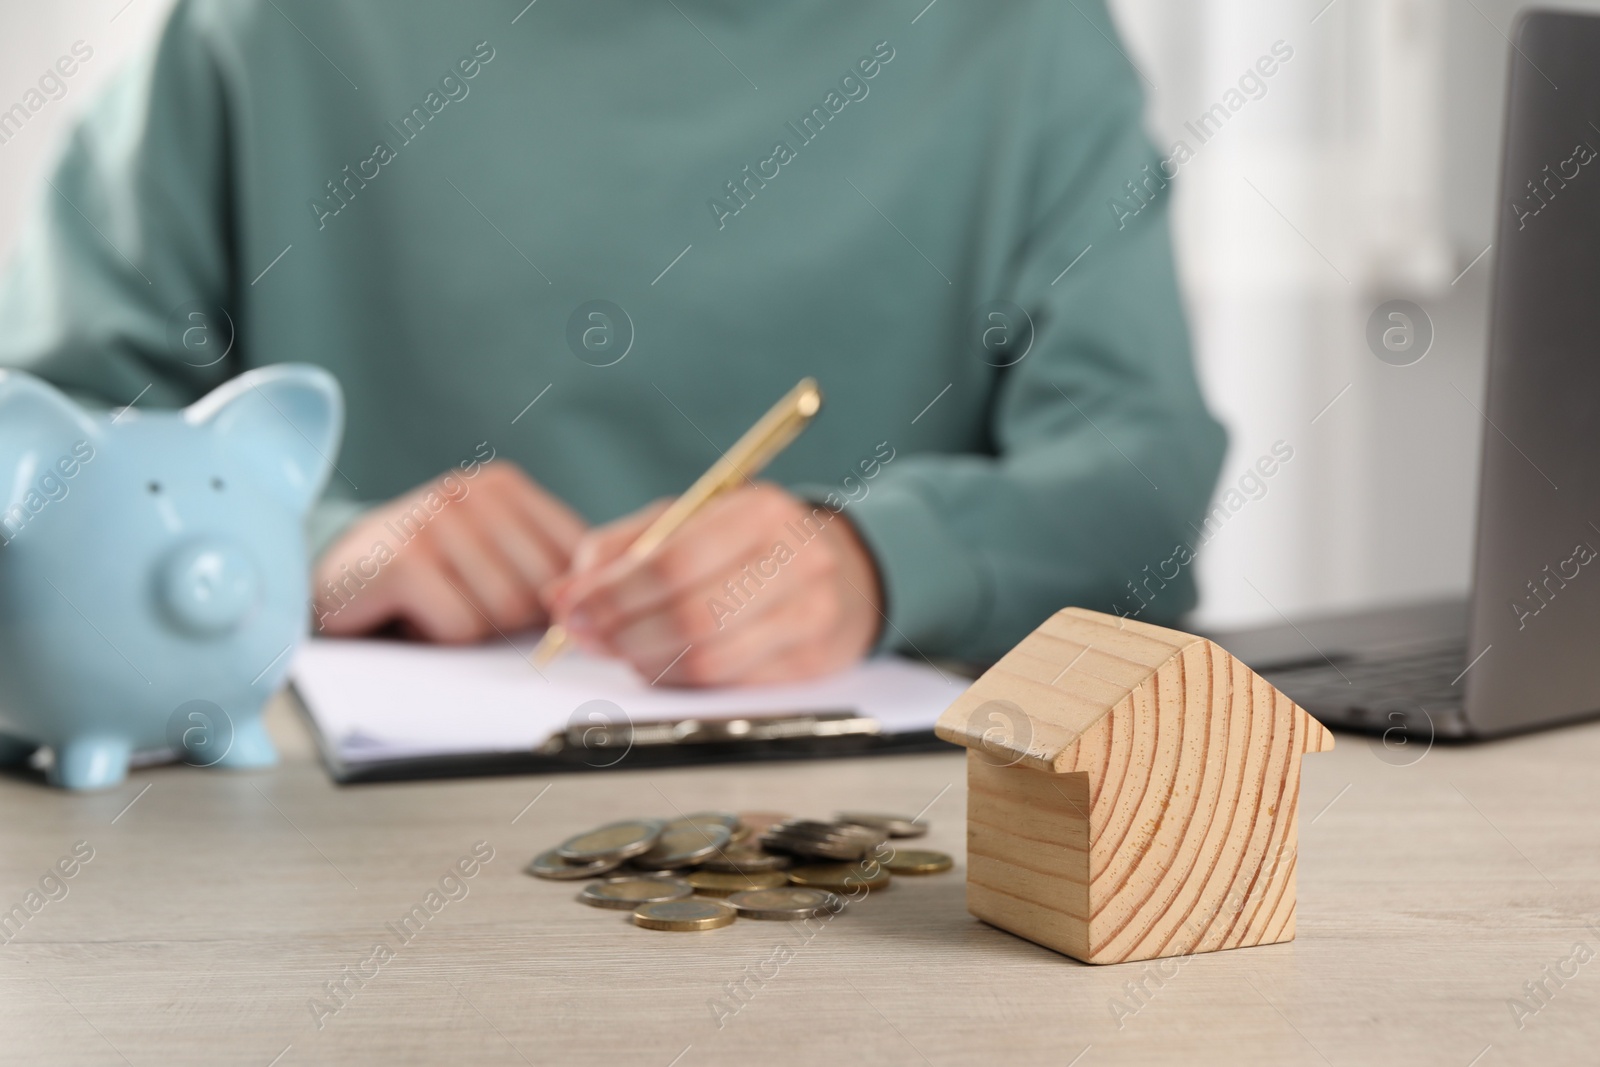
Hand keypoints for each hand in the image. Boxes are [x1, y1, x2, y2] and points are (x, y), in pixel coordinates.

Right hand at [313, 461, 585, 642]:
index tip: (531, 616)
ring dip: (471, 633)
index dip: (560, 601)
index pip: (578, 556)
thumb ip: (545, 568)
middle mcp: (470, 492)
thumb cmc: (424, 578)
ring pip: (504, 613)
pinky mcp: (402, 561)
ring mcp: (434, 521)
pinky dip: (439, 641)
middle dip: (511, 623)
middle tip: (465, 610)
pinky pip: (461, 628)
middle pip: (543, 591)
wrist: (329, 579)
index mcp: (505, 486)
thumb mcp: (491, 555)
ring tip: (436, 609)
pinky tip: (410, 617)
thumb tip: (602, 608)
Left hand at [544, 483, 883, 685]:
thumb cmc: (747, 543)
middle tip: (587, 636)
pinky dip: (678, 679)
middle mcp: (796, 560)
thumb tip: (562, 596)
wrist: (842, 570)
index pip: (674, 560)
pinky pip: (726, 685)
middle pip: (692, 616)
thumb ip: (620, 550)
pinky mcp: (810, 663)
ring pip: (709, 660)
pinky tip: (658, 662)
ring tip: (619, 649)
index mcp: (760, 511)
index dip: (614, 592)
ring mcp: (810, 615)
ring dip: (647, 661)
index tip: (573, 609)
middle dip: (624, 633)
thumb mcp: (687, 521)